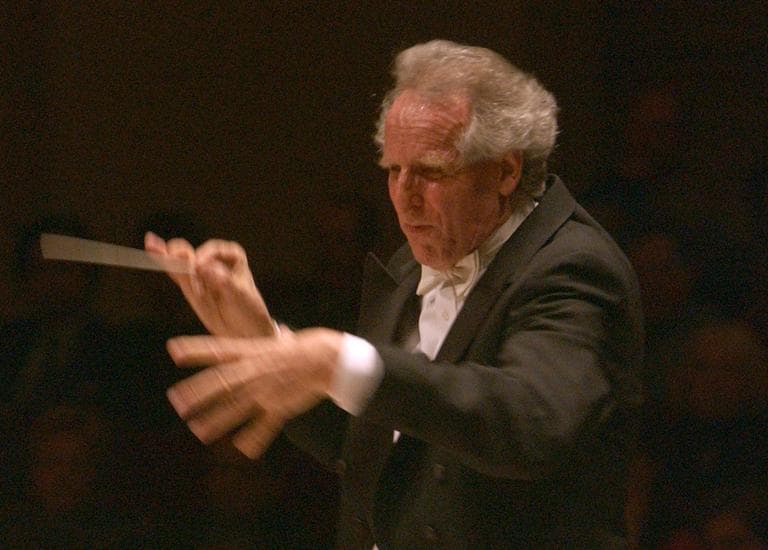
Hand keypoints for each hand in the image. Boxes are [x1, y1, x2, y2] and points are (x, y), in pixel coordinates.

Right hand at [144, 232, 275, 336]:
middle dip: (181, 254)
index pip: (216, 251)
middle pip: (193, 254)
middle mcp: (214, 261)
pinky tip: (152, 247)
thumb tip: (206, 267)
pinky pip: (177, 274)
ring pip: (181, 262)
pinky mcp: (191, 287)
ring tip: (152, 244)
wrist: (248, 331)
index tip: (199, 265)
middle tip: (173, 254)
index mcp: (232, 256)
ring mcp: (201, 274)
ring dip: (167, 256)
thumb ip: (224, 281)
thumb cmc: (250, 310)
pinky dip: (165, 262)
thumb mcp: (240, 296)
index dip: (205, 256)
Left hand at [165, 328, 341, 457]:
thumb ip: (244, 350)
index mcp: (250, 353)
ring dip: (217, 420)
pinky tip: (242, 448)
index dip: (196, 350)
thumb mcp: (268, 343)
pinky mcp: (281, 407)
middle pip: (222, 381)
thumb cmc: (296, 350)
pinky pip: (265, 425)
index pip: (218, 349)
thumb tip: (226, 347)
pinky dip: (254, 438)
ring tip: (198, 430)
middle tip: (177, 403)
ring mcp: (267, 390)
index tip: (173, 351)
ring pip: (237, 406)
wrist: (325, 358)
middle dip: (199, 392)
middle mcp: (255, 371)